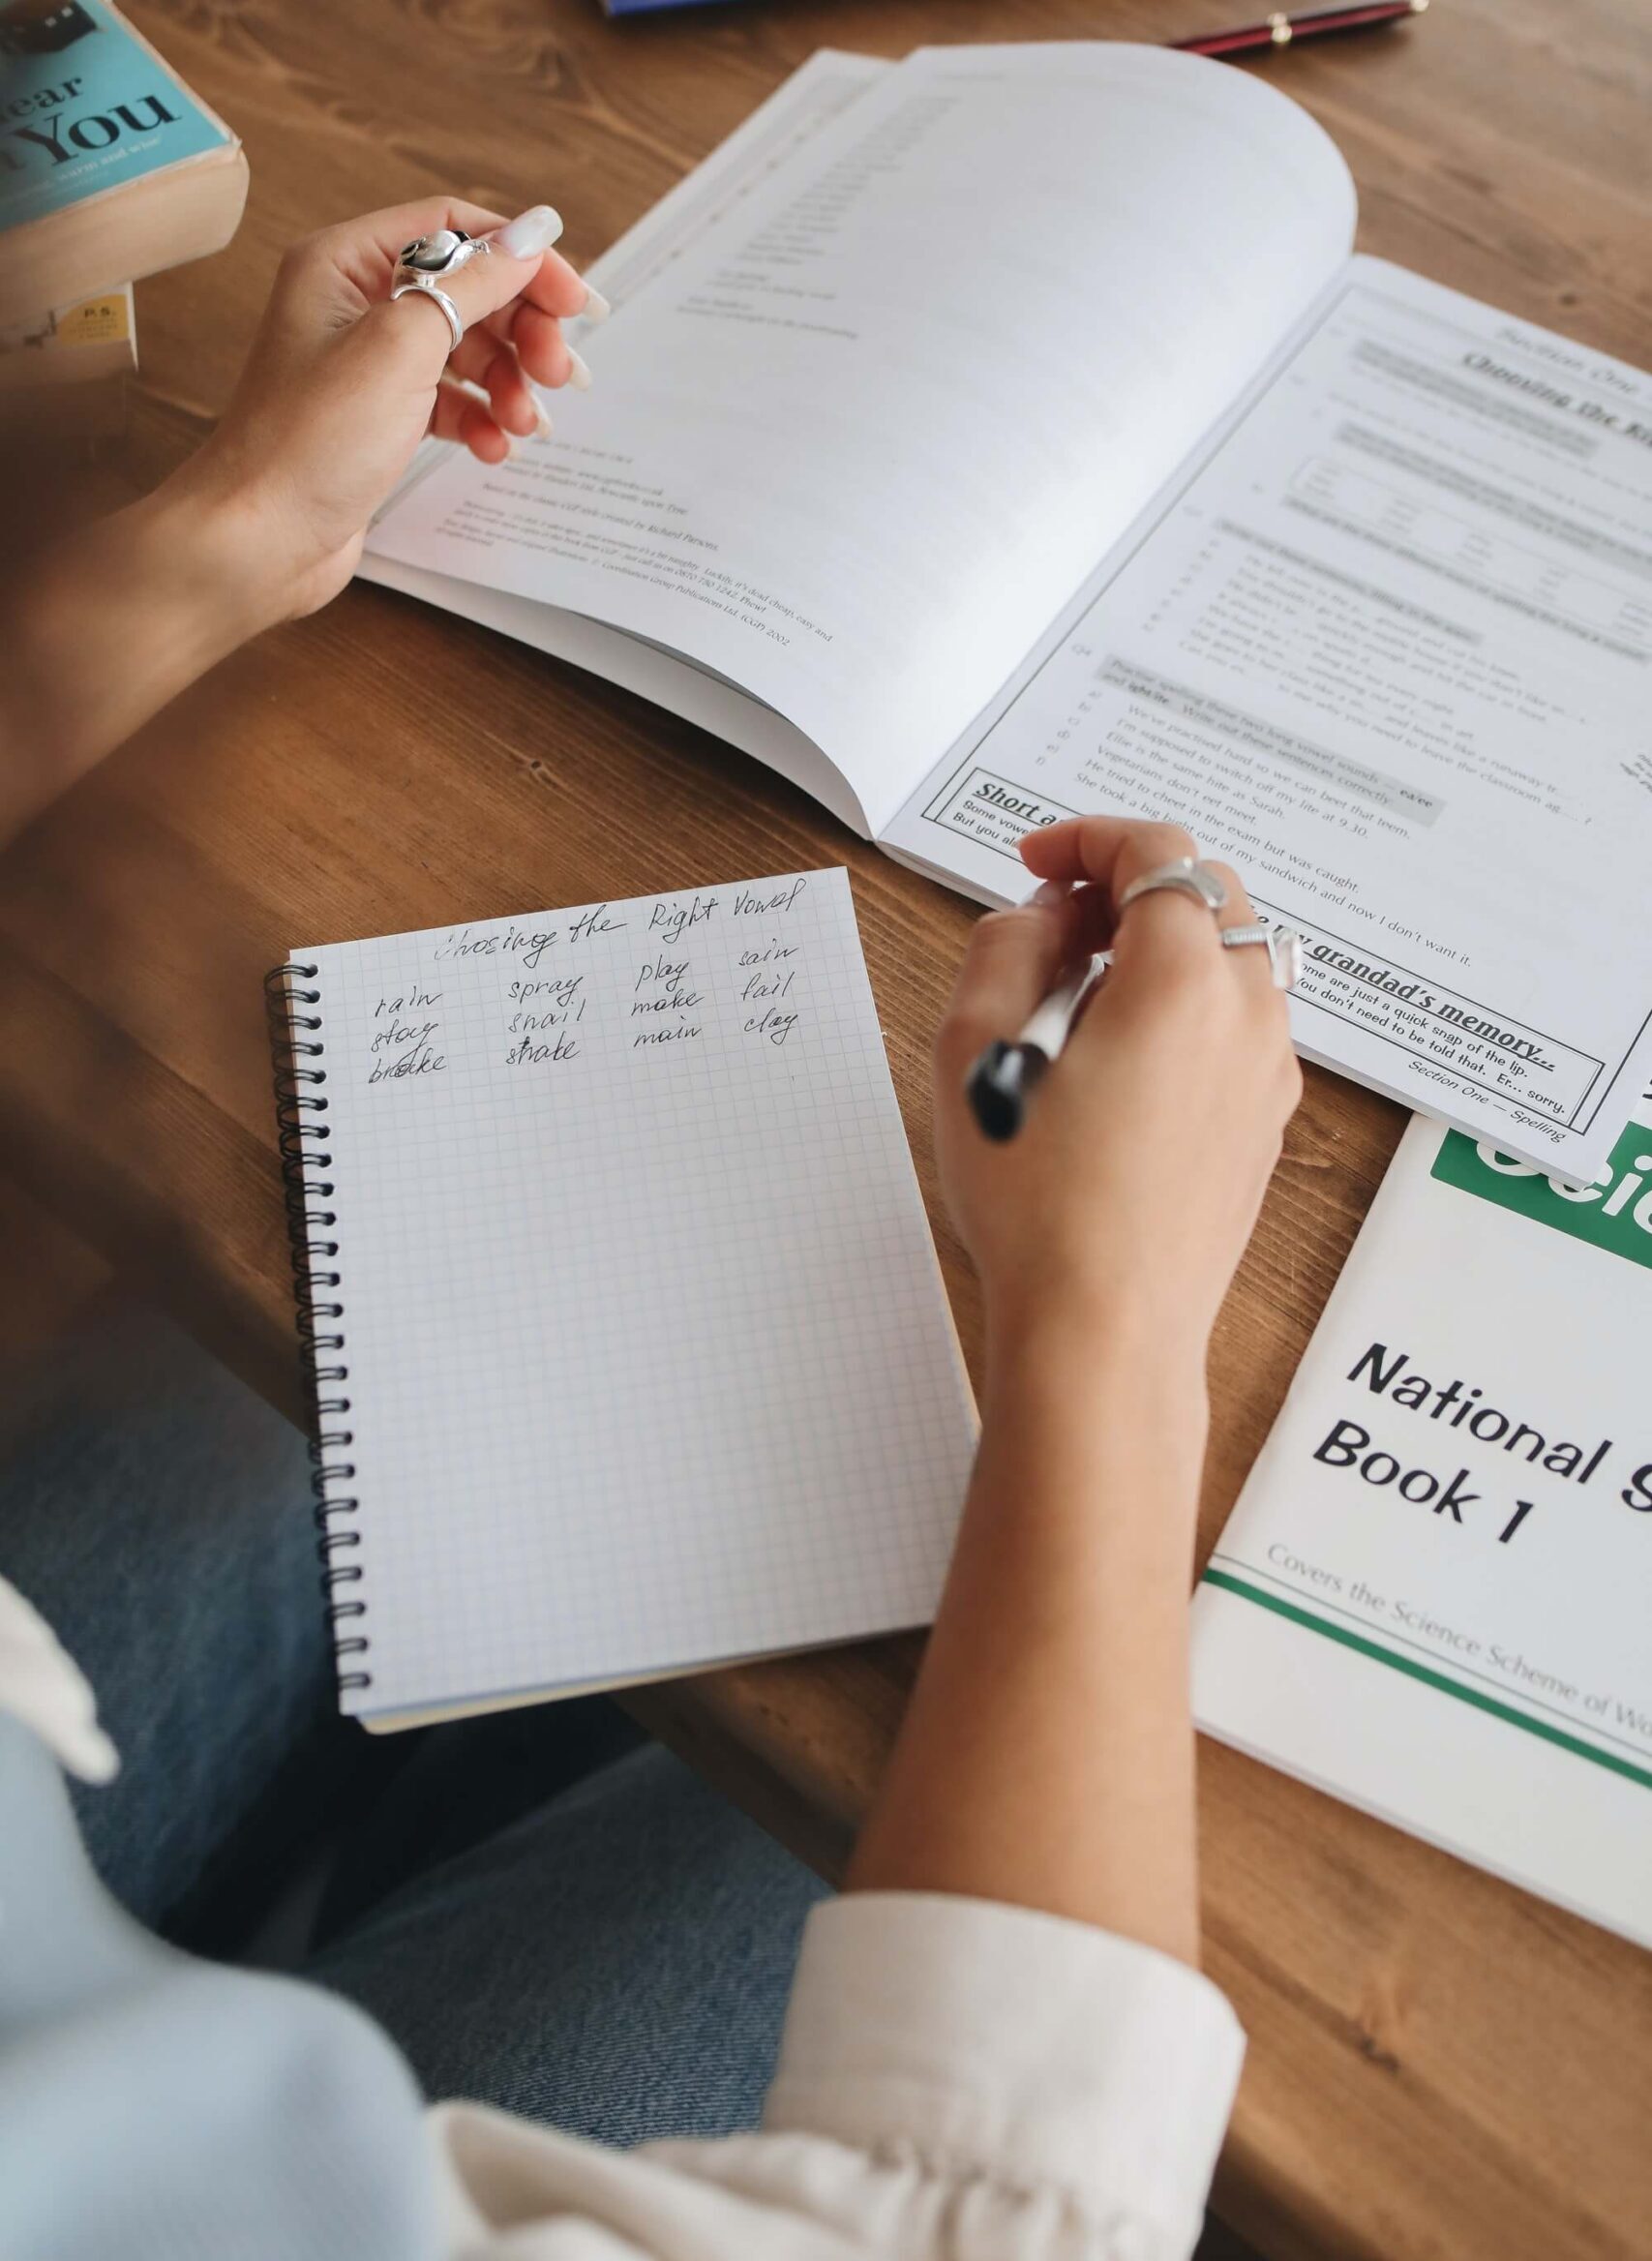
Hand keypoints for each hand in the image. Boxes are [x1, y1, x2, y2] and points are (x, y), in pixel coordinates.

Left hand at [168, 197, 598, 624]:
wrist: (257, 540)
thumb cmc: (308, 441)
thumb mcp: (401, 346)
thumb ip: (471, 285)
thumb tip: (530, 237)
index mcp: (345, 263)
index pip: (453, 228)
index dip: (520, 259)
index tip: (573, 302)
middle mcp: (354, 304)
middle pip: (467, 291)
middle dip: (521, 330)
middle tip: (559, 373)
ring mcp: (366, 365)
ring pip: (464, 350)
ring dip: (507, 383)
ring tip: (526, 424)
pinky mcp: (377, 419)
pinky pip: (448, 402)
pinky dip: (479, 420)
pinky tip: (493, 448)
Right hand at [933, 816, 1301, 1370]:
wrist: (1105, 1330)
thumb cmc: (1039, 1206)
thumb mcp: (976, 1052)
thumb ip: (1005, 948)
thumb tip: (1042, 917)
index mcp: (1184, 982)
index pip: (1159, 854)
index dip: (1089, 839)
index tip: (1037, 862)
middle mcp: (1247, 1016)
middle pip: (1208, 896)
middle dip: (1128, 887)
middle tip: (1052, 924)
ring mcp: (1268, 1073)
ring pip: (1230, 959)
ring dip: (1160, 947)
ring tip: (1076, 996)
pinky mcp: (1264, 1123)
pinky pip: (1236, 1025)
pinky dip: (1185, 1005)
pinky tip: (1116, 1057)